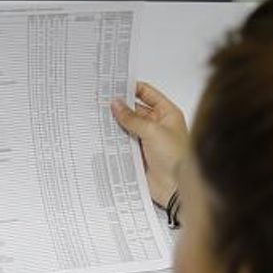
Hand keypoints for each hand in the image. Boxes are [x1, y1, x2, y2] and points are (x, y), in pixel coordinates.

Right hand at [110, 81, 188, 206]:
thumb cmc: (175, 157)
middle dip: (119, 106)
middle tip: (101, 101)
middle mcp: (157, 125)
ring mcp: (147, 140)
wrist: (175, 188)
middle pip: (135, 110)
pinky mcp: (138, 154)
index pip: (147, 93)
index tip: (115, 84)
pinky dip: (113, 139)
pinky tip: (101, 134)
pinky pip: (123, 143)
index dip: (132, 88)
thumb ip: (132, 118)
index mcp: (167, 113)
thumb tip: (116, 104)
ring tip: (97, 116)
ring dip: (115, 123)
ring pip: (127, 127)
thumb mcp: (152, 131)